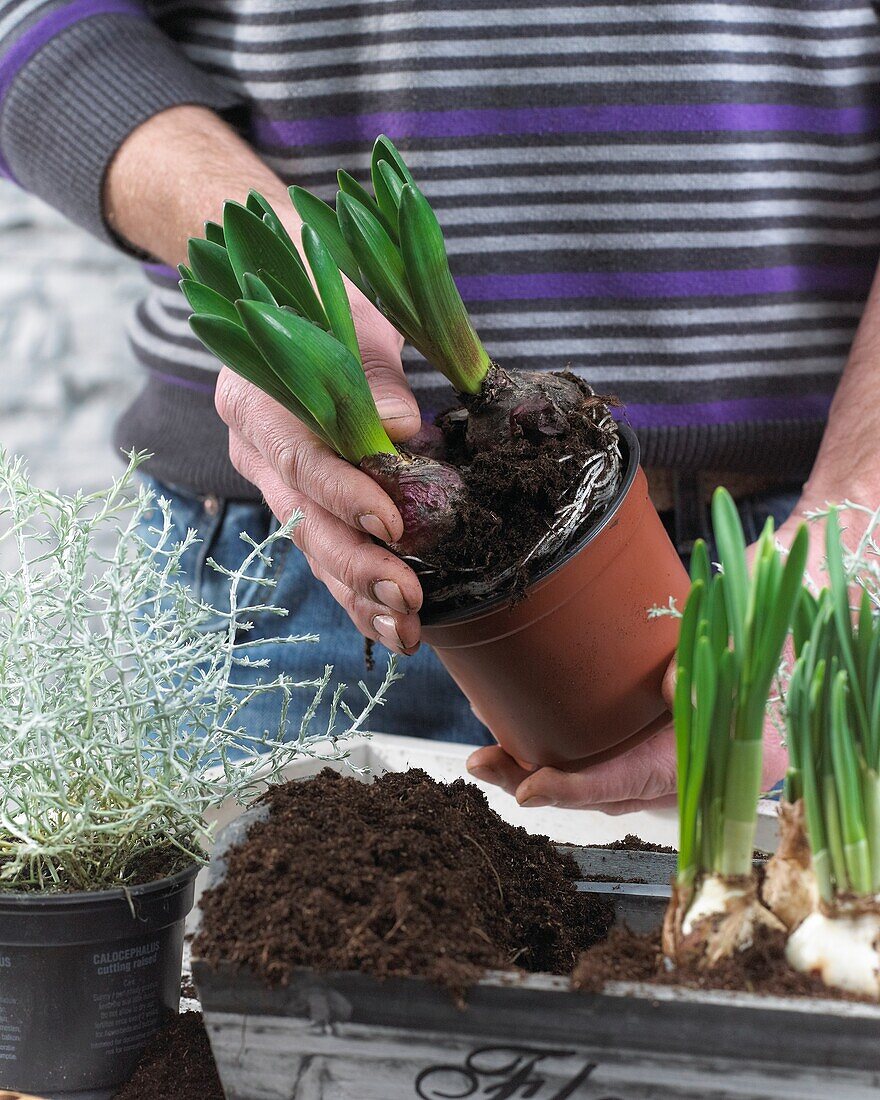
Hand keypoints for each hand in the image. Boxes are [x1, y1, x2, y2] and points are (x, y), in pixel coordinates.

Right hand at [105, 106, 426, 654]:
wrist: (288, 297)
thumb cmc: (328, 300)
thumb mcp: (351, 315)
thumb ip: (369, 369)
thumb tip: (397, 425)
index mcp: (255, 400)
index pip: (297, 456)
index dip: (342, 493)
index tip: (390, 523)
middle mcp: (254, 449)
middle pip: (301, 519)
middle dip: (356, 564)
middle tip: (408, 596)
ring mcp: (273, 483)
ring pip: (311, 549)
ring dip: (359, 595)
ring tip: (406, 631)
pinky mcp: (300, 502)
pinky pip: (323, 554)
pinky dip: (357, 593)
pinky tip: (391, 624)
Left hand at [465, 507, 820, 813]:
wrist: (762, 641)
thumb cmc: (743, 642)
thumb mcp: (731, 650)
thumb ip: (704, 674)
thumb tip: (673, 691)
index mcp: (709, 756)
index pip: (632, 781)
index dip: (580, 789)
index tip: (532, 789)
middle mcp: (682, 774)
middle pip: (598, 792)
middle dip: (536, 783)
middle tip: (485, 765)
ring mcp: (660, 767)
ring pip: (589, 783)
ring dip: (534, 772)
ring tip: (485, 759)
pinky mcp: (640, 753)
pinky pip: (594, 766)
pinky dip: (552, 758)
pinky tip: (509, 740)